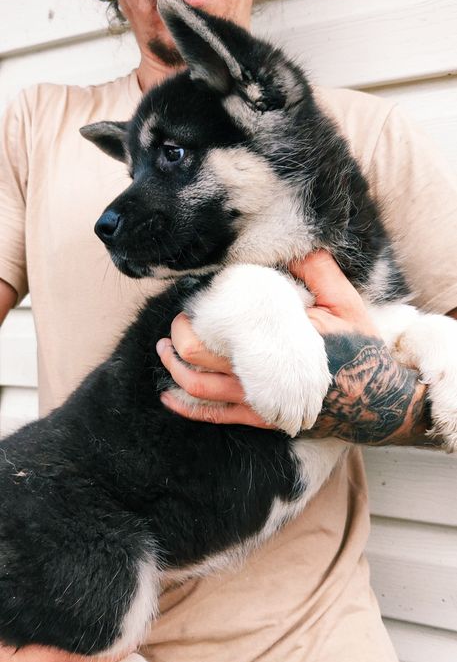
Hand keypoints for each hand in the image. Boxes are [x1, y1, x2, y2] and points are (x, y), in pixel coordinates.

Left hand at [156, 251, 428, 443]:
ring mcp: (257, 401)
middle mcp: (259, 373)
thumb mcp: (346, 303)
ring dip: (173, 366)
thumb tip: (294, 243)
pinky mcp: (259, 418)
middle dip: (178, 336)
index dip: (199, 310)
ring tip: (164, 348)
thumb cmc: (361, 349)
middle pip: (196, 355)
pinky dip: (185, 406)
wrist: (377, 400)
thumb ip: (319, 272)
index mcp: (275, 340)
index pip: (219, 325)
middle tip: (178, 320)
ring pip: (196, 386)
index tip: (197, 295)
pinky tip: (168, 396)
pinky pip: (212, 416)